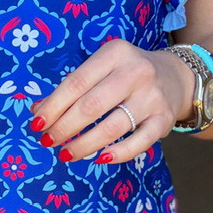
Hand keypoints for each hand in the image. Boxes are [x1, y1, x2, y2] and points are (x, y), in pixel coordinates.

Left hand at [28, 38, 191, 163]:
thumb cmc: (127, 74)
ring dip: (84, 145)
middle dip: (65, 127)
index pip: (76, 83)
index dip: (53, 106)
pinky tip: (99, 159)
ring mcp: (152, 97)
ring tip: (66, 154)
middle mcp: (136, 72)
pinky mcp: (164, 120)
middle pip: (92, 106)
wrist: (176, 77)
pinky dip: (117, 153)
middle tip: (48, 141)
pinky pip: (138, 142)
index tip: (36, 124)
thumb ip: (72, 88)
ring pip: (112, 127)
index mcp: (115, 53)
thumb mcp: (102, 69)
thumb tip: (38, 112)